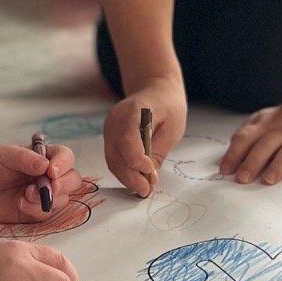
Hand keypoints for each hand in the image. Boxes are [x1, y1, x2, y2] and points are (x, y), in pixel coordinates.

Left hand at [0, 143, 83, 223]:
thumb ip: (25, 158)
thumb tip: (45, 165)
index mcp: (44, 156)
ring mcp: (43, 194)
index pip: (65, 157)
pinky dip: (37, 211)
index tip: (51, 172)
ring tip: (25, 196)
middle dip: (62, 185)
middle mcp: (48, 175)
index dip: (63, 165)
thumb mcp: (4, 154)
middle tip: (48, 188)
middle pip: (72, 180)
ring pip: (63, 199)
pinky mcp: (35, 211)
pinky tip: (21, 205)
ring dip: (47, 199)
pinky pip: (47, 214)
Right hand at [104, 79, 187, 197]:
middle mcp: (115, 120)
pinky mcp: (110, 138)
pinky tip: (137, 179)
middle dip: (131, 177)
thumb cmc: (168, 106)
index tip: (150, 172)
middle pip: (116, 154)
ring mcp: (109, 129)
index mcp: (132, 111)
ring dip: (126, 178)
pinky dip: (124, 172)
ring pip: (112, 161)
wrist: (155, 90)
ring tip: (143, 188)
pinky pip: (114, 159)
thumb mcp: (172, 128)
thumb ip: (159, 151)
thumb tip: (148, 177)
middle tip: (147, 190)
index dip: (136, 160)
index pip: (127, 139)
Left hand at [220, 102, 281, 185]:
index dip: (234, 154)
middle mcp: (281, 130)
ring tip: (268, 179)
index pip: (245, 138)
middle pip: (265, 145)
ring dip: (278, 165)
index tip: (225, 170)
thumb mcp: (261, 122)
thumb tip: (227, 160)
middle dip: (252, 162)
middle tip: (242, 179)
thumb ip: (245, 137)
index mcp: (263, 125)